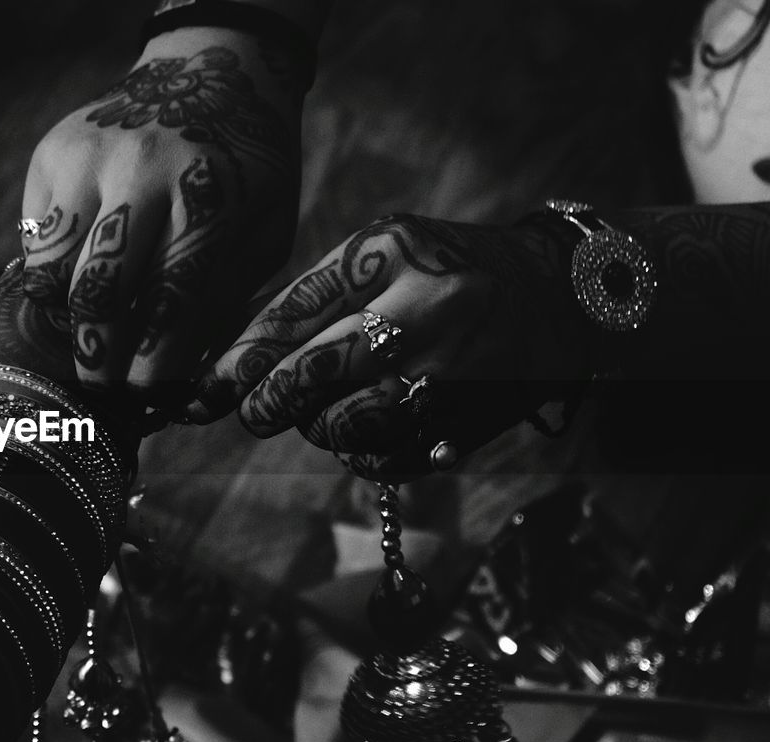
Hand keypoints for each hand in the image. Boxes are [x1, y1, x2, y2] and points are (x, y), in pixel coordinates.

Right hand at [20, 27, 303, 399]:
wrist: (209, 71)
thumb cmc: (246, 170)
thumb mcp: (265, 232)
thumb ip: (227, 298)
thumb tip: (184, 374)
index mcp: (212, 195)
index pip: (171, 300)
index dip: (154, 362)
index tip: (146, 398)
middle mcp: (145, 171)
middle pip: (99, 289)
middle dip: (97, 353)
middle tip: (100, 385)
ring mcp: (90, 158)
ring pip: (54, 267)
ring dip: (66, 319)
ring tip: (85, 343)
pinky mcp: (51, 152)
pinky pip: (36, 238)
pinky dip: (51, 274)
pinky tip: (74, 287)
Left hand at [184, 214, 593, 480]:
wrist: (565, 297)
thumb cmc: (452, 271)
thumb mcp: (388, 254)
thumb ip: (317, 296)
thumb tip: (235, 354)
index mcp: (392, 255)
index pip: (292, 314)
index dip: (239, 360)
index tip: (204, 388)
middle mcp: (422, 311)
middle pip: (309, 377)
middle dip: (264, 403)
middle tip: (252, 412)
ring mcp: (448, 374)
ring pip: (341, 427)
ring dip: (317, 428)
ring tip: (325, 411)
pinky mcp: (466, 423)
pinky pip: (382, 458)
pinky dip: (361, 454)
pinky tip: (370, 430)